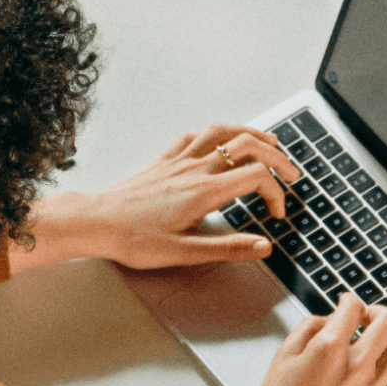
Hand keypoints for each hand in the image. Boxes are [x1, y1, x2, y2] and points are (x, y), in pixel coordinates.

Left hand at [17, 124, 300, 270]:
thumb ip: (227, 248)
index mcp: (204, 192)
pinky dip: (215, 135)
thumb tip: (262, 247)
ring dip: (250, 134)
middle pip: (248, 146)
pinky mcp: (163, 159)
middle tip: (290, 173)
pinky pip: (194, 136)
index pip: (256, 177)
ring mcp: (178, 160)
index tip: (276, 212)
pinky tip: (217, 142)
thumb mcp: (183, 253)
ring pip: (222, 132)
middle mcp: (194, 169)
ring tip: (268, 143)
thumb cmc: (132, 240)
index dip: (276, 192)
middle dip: (277, 156)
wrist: (95, 222)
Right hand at [204, 292, 386, 385]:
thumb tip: (330, 319)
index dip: (349, 300)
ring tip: (384, 343)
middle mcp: (356, 364)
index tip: (347, 304)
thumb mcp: (282, 356)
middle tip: (368, 319)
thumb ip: (308, 329)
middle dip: (377, 312)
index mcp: (329, 347)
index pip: (354, 306)